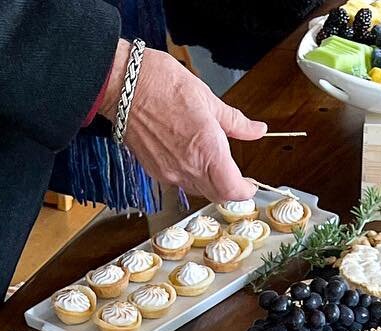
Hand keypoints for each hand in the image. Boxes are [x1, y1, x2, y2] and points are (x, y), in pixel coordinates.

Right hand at [100, 44, 264, 202]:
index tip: (250, 184)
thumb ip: (235, 122)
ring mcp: (170, 173)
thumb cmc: (162, 84)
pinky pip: (180, 182)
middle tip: (236, 177)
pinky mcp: (156, 171)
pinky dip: (191, 175)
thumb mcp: (208, 99)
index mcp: (207, 150)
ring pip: (199, 190)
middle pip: (217, 195)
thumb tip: (256, 130)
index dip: (245, 191)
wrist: (124, 85)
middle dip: (229, 189)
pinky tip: (190, 155)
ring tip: (211, 160)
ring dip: (210, 183)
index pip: (233, 190)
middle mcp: (188, 168)